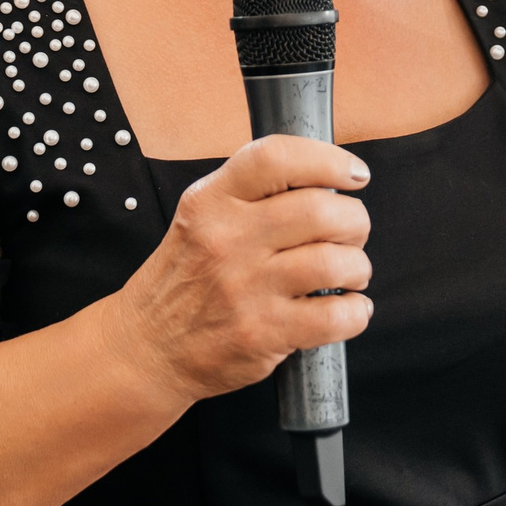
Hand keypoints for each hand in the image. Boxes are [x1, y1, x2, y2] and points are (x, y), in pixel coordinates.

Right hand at [104, 136, 374, 404]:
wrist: (147, 348)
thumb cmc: (185, 280)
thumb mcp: (200, 218)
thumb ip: (252, 195)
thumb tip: (326, 180)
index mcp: (211, 201)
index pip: (276, 158)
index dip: (328, 160)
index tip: (354, 174)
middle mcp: (228, 239)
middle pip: (322, 211)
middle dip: (355, 221)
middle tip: (351, 234)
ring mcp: (245, 289)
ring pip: (335, 263)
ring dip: (357, 268)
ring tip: (349, 274)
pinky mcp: (262, 333)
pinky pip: (336, 316)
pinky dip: (357, 312)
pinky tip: (346, 309)